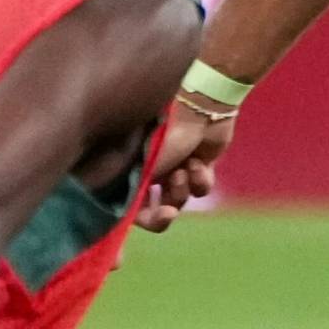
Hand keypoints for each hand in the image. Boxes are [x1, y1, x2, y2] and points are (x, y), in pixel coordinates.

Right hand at [138, 96, 237, 231]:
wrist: (202, 108)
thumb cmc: (166, 134)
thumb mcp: (143, 166)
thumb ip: (132, 195)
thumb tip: (126, 219)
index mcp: (132, 167)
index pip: (130, 205)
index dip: (145, 219)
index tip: (160, 219)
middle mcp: (151, 169)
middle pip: (156, 207)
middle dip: (163, 212)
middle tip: (170, 213)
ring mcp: (175, 166)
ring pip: (180, 199)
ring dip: (183, 190)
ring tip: (185, 170)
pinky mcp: (199, 164)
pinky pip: (201, 188)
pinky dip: (201, 180)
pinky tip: (199, 163)